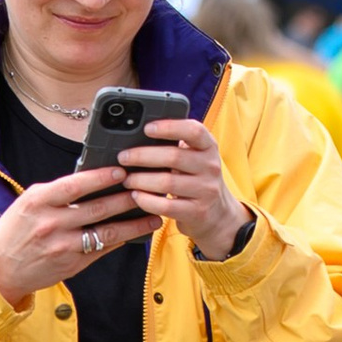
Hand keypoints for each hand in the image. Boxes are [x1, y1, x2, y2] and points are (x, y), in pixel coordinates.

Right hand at [0, 165, 156, 306]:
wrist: (0, 268)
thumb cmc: (15, 231)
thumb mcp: (29, 203)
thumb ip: (58, 192)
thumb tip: (92, 180)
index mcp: (39, 202)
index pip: (76, 185)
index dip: (101, 178)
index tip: (121, 171)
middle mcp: (52, 223)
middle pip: (98, 209)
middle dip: (127, 198)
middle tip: (147, 189)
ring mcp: (63, 246)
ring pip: (106, 233)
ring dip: (134, 225)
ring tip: (153, 217)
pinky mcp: (72, 264)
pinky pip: (102, 250)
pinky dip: (119, 241)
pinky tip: (134, 234)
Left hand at [113, 113, 250, 257]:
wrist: (218, 214)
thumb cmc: (196, 179)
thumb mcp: (194, 158)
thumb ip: (175, 146)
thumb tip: (137, 136)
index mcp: (208, 146)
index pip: (194, 131)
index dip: (170, 127)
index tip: (147, 128)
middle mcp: (211, 166)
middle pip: (174, 157)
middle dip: (143, 156)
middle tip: (123, 157)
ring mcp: (206, 190)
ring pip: (167, 182)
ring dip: (141, 180)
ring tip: (126, 179)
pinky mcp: (197, 212)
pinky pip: (166, 206)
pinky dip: (147, 201)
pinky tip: (136, 196)